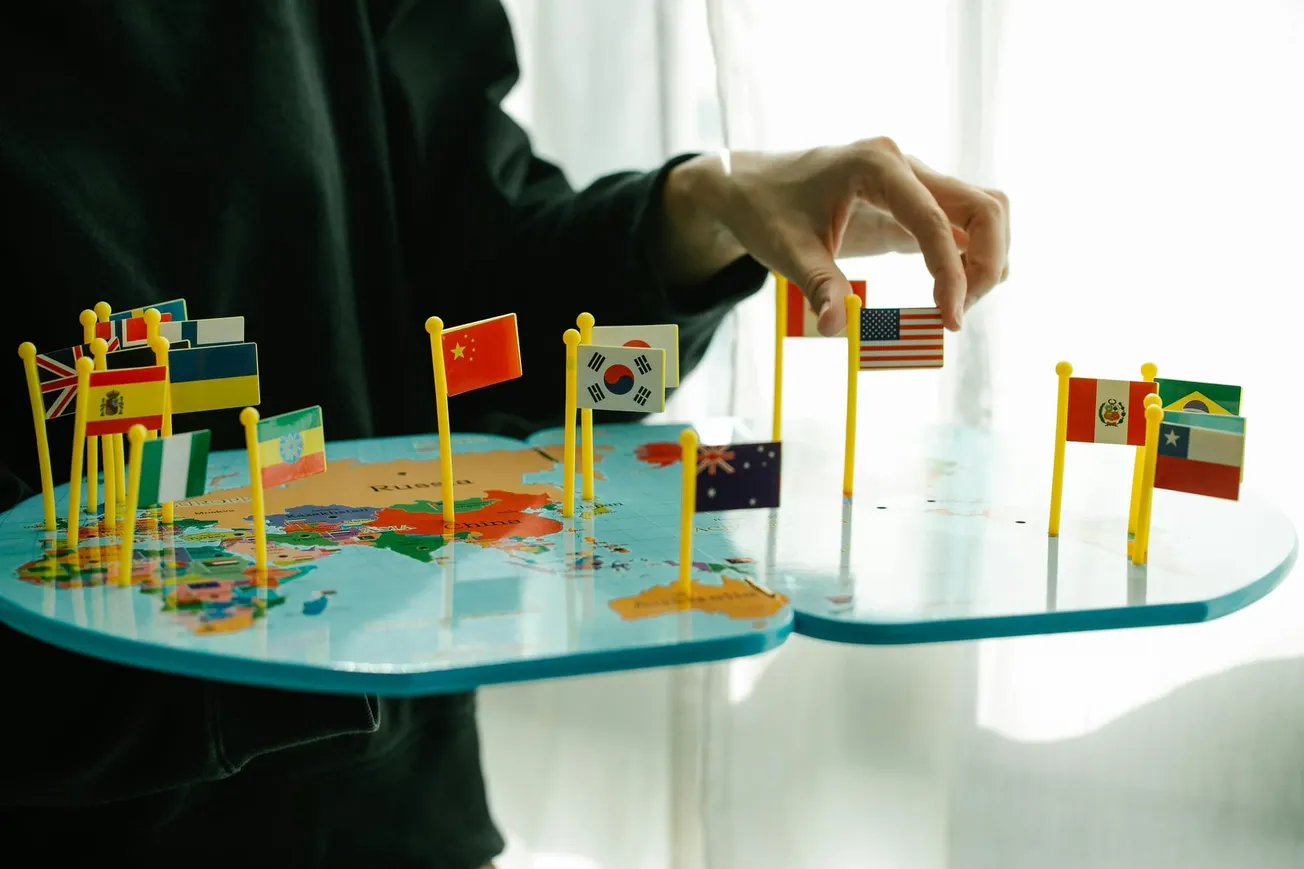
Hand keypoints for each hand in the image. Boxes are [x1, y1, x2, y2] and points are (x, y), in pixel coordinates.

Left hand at [669, 138, 1009, 333]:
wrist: (750, 187)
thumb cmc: (766, 211)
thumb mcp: (786, 251)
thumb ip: (819, 286)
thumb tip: (839, 328)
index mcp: (877, 167)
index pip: (934, 220)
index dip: (952, 273)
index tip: (950, 320)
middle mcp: (906, 167)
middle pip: (983, 207)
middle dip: (986, 265)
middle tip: (955, 316)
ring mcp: (914, 183)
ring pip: (984, 214)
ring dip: (984, 261)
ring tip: (951, 308)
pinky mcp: (912, 205)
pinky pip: (962, 227)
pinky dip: (968, 259)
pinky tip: (948, 294)